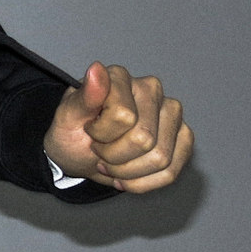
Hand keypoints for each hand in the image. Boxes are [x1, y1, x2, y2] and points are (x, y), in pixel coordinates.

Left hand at [44, 62, 193, 192]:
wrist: (78, 153)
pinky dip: (144, 182)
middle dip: (114, 156)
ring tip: (112, 161)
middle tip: (99, 150)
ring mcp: (171, 112)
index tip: (89, 130)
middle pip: (143, 139)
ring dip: (128, 171)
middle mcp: (151, 89)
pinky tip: (127, 174)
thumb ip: (84, 97)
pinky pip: (171, 171)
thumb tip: (97, 69)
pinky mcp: (183, 136)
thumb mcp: (67, 118)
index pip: (123, 116)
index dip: (101, 134)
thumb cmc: (72, 132)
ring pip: (160, 158)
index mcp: (120, 77)